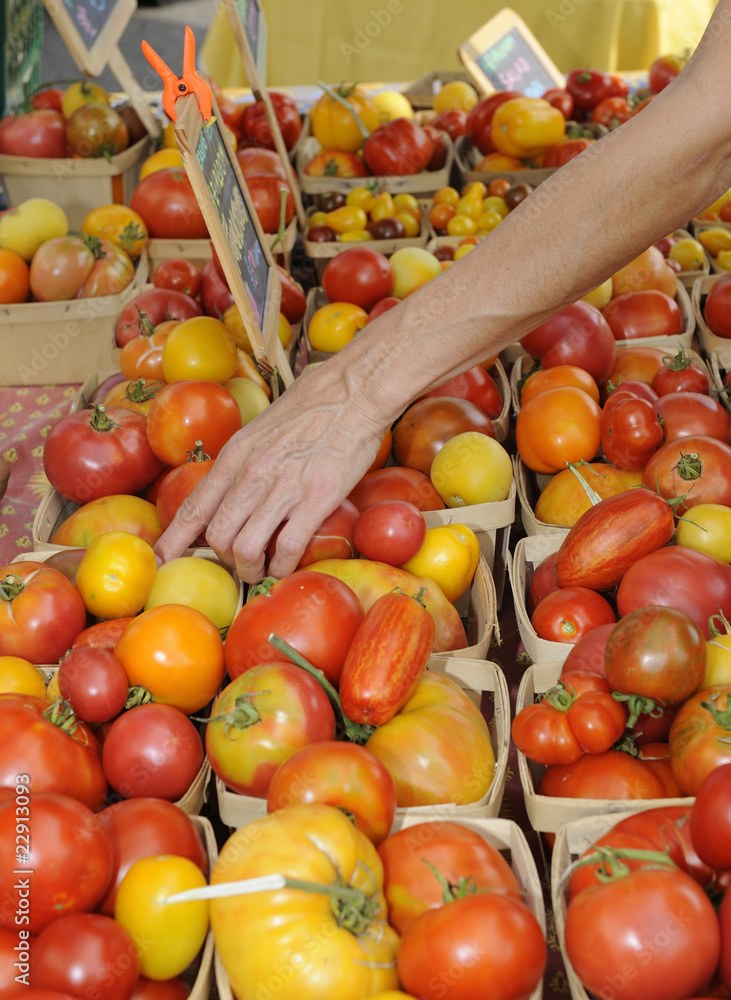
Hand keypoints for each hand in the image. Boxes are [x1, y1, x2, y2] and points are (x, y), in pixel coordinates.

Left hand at [153, 365, 385, 582]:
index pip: (194, 507)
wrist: (351, 393)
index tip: (162, 559)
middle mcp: (251, 474)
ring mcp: (283, 489)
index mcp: (234, 456)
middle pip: (216, 536)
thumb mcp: (261, 431)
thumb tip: (231, 491)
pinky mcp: (316, 500)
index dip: (174, 540)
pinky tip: (286, 565)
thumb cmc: (311, 407)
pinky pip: (287, 548)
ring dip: (250, 568)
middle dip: (224, 559)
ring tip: (261, 569)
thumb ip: (243, 463)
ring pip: (246, 548)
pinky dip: (282, 566)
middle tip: (237, 563)